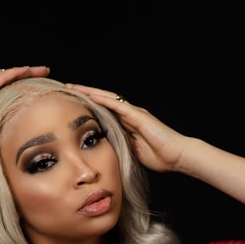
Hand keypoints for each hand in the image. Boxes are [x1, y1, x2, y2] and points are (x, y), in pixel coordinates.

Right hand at [0, 66, 50, 145]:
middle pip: (7, 78)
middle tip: (43, 73)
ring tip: (43, 70)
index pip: (0, 86)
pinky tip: (29, 70)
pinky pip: (4, 77)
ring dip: (27, 71)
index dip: (16, 84)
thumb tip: (3, 135)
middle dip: (26, 75)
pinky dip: (18, 73)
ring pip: (8, 74)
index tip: (31, 86)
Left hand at [66, 83, 186, 172]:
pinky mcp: (138, 116)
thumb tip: (106, 147)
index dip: (89, 105)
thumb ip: (121, 145)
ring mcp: (134, 113)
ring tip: (74, 87)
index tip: (73, 104)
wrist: (176, 156)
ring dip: (91, 92)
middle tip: (67, 89)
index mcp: (128, 123)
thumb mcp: (132, 151)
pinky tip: (92, 95)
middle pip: (104, 100)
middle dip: (85, 94)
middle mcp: (130, 114)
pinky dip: (104, 100)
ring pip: (108, 99)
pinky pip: (118, 105)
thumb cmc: (159, 156)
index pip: (104, 110)